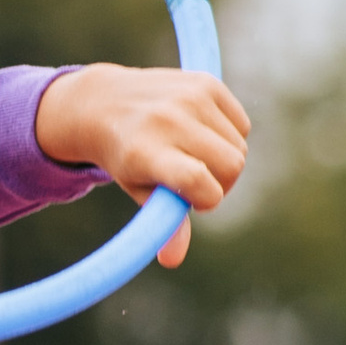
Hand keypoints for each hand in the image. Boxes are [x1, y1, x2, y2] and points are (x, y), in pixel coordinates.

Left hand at [34, 64, 250, 266]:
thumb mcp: (137, 190)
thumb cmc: (125, 156)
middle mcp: (168, 120)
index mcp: (146, 153)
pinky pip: (242, 125)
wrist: (104, 103)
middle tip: (195, 183)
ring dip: (224, 161)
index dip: (207, 199)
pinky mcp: (205, 83)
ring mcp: (188, 98)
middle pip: (232, 166)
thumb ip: (161, 224)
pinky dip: (229, 136)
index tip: (194, 201)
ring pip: (240, 147)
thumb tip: (172, 261)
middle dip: (221, 184)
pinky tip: (200, 134)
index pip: (198, 181)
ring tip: (194, 157)